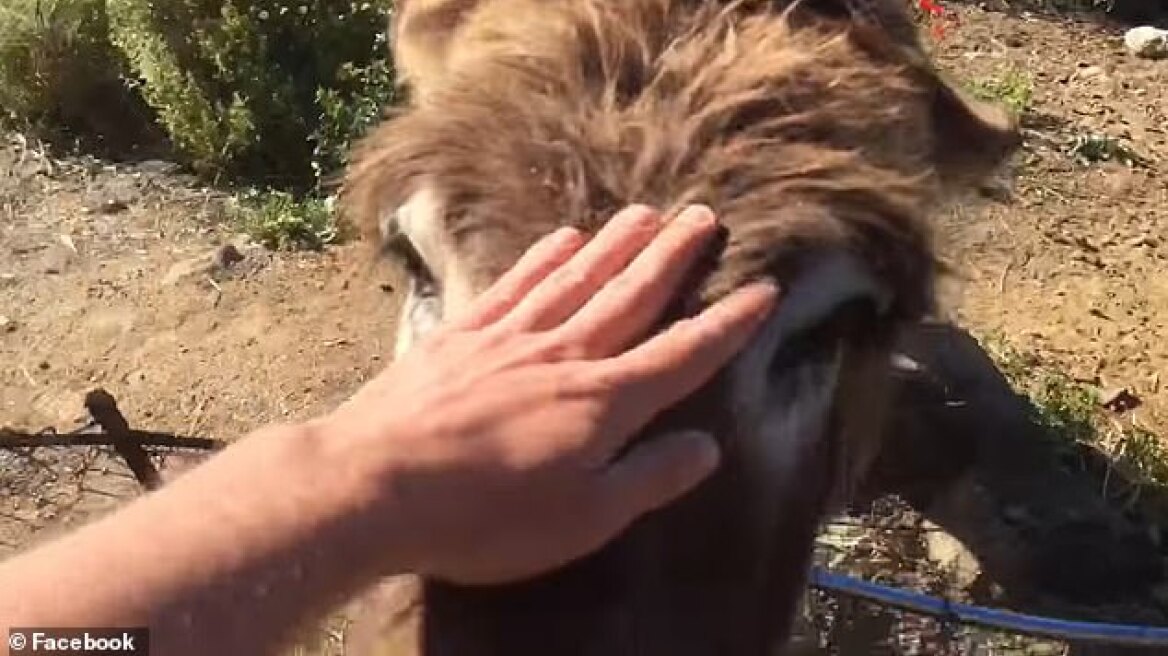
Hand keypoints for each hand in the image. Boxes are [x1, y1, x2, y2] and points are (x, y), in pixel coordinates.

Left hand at [315, 204, 776, 584]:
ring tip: (648, 212)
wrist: (373, 485)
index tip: (762, 289)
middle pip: (632, 296)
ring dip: (618, 243)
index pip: (681, 355)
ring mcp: (510, 336)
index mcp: (603, 403)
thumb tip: (708, 445)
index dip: (727, 324)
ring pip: (578, 277)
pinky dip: (546, 256)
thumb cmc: (484, 518)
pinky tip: (564, 237)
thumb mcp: (582, 520)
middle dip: (674, 257)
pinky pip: (517, 283)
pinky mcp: (462, 333)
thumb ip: (647, 478)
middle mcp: (564, 354)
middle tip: (705, 215)